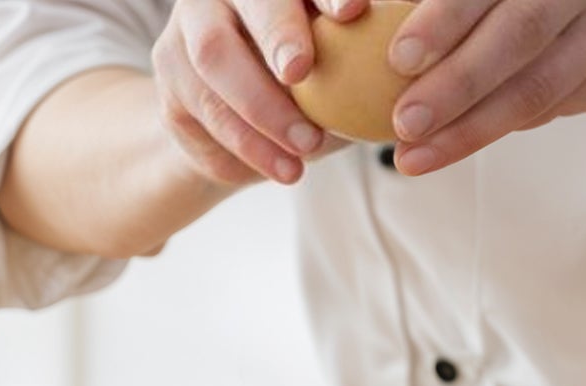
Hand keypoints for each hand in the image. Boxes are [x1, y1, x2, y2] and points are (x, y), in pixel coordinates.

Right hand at [152, 0, 367, 184]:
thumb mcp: (343, 69)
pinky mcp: (169, 81)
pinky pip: (202, 114)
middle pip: (245, 1)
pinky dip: (246, 148)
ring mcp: (186, 32)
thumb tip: (416, 75)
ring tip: (305, 152)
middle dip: (275, 33)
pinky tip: (282, 168)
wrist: (242, 132)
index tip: (354, 11)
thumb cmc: (312, 87)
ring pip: (214, 62)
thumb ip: (365, 60)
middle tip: (301, 71)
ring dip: (262, 112)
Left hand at [386, 0, 585, 174]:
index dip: (440, 15)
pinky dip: (486, 128)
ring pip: (529, 71)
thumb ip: (460, 13)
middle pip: (511, 18)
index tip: (391, 55)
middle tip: (400, 111)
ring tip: (408, 147)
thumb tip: (364, 40)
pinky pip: (548, 98)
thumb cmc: (550, 9)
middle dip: (452, 68)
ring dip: (464, 117)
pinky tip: (440, 150)